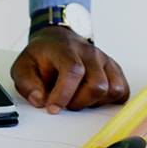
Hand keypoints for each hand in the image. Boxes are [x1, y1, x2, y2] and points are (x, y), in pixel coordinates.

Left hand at [10, 26, 129, 113]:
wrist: (56, 39)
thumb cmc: (43, 55)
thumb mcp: (24, 65)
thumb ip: (26, 83)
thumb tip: (39, 101)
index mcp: (65, 49)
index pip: (73, 70)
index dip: (64, 93)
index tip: (53, 108)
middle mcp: (89, 53)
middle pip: (97, 84)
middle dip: (79, 102)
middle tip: (64, 102)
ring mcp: (104, 60)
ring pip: (112, 89)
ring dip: (94, 102)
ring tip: (78, 97)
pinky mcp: (114, 69)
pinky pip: (122, 91)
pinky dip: (109, 100)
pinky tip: (92, 97)